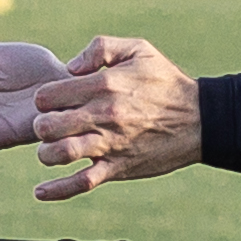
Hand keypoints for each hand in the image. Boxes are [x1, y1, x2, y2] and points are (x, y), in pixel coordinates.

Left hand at [29, 36, 199, 202]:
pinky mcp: (118, 167)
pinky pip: (82, 182)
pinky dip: (58, 190)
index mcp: (104, 84)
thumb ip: (100, 48)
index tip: (53, 102)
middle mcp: (103, 115)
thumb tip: (70, 67)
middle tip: (48, 126)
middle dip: (40, 126)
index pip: (49, 95)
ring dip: (47, 154)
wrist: (200, 119)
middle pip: (48, 126)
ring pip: (60, 154)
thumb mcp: (138, 49)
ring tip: (51, 150)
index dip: (44, 99)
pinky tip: (40, 192)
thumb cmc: (166, 82)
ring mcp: (110, 144)